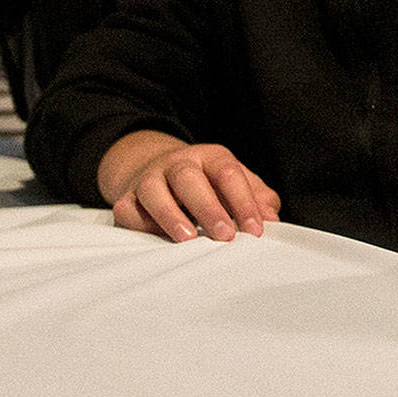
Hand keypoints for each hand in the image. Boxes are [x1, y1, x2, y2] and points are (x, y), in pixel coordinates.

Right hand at [104, 134, 280, 242]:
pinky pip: (128, 209)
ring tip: (187, 239)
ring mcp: (149, 179)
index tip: (255, 230)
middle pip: (189, 178)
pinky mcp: (127, 198)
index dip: (243, 202)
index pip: (228, 173)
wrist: (154, 167)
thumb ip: (258, 198)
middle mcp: (178, 164)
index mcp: (210, 157)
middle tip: (224, 236)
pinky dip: (139, 224)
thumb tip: (271, 219)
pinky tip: (156, 237)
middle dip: (208, 208)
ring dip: (170, 215)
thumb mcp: (235, 183)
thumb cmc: (205, 183)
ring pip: (154, 191)